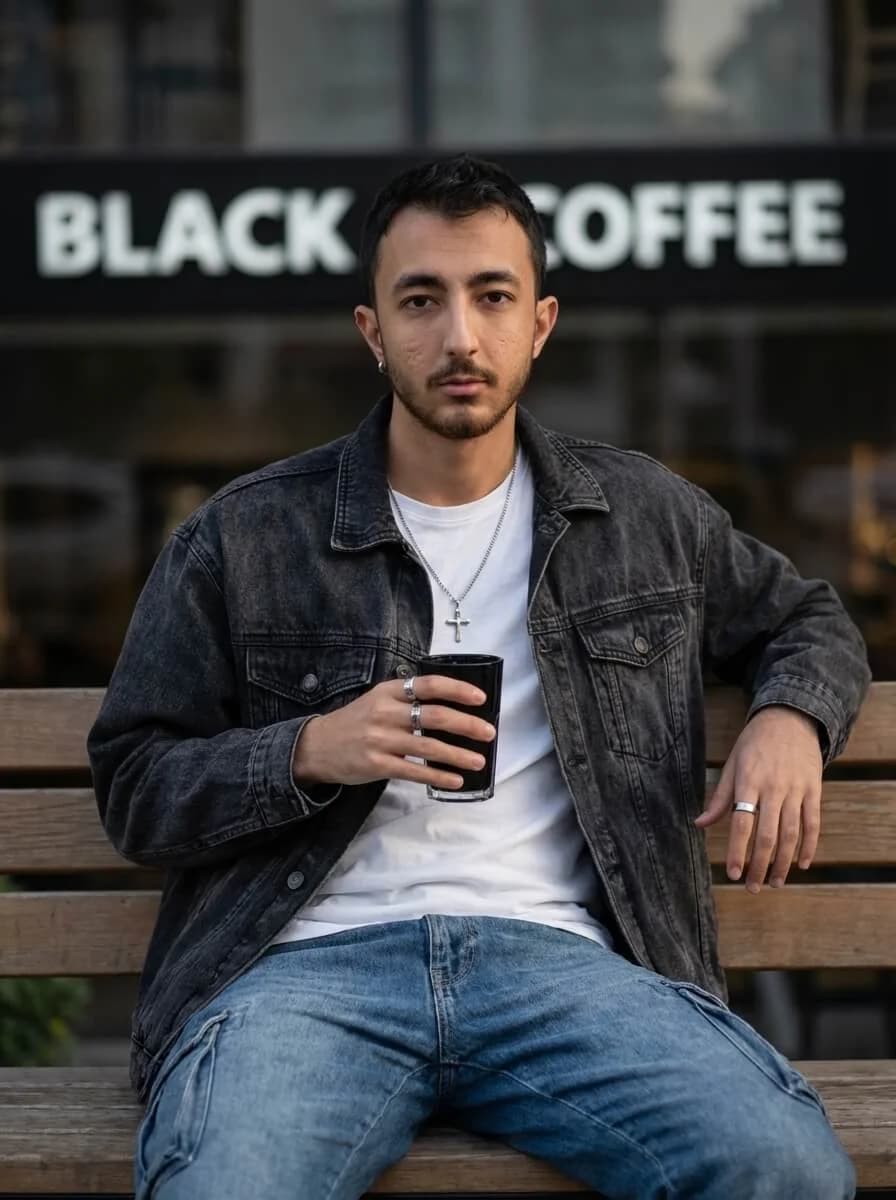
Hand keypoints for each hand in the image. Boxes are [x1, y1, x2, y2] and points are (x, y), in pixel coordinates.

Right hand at [291, 675, 495, 790]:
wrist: (317, 747)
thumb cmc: (356, 723)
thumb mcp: (378, 700)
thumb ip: (408, 699)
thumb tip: (450, 707)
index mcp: (388, 691)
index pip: (429, 685)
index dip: (458, 690)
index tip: (481, 698)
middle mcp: (385, 712)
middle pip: (435, 715)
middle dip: (467, 724)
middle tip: (489, 732)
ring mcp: (380, 739)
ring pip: (428, 746)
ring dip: (458, 754)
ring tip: (479, 761)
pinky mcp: (376, 765)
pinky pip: (414, 771)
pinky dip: (438, 776)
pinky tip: (455, 780)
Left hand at [694, 706, 822, 892]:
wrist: (790, 718)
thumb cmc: (754, 743)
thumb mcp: (732, 764)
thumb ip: (719, 797)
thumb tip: (698, 824)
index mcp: (748, 781)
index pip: (741, 822)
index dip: (737, 850)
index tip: (732, 874)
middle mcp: (773, 787)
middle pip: (767, 835)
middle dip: (760, 866)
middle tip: (753, 888)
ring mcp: (796, 789)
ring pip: (791, 833)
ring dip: (783, 862)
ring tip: (775, 883)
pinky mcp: (814, 789)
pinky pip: (813, 823)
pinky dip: (809, 846)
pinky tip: (802, 864)